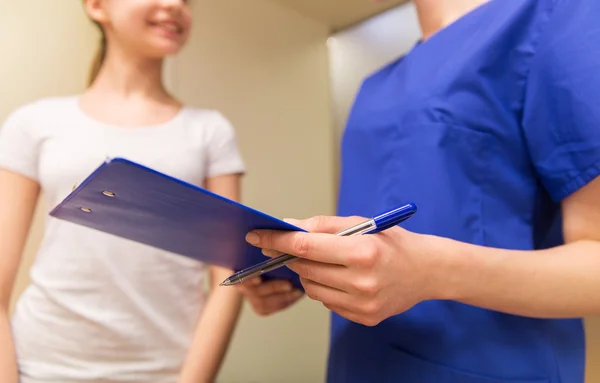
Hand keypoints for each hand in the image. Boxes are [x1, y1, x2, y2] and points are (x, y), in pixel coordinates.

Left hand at [245, 215, 448, 325]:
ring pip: (312, 288)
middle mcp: (362, 281)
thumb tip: (288, 227)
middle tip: (290, 246)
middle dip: (292, 255)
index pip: (305, 246)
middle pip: (305, 268)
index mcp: (362, 252)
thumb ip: (322, 225)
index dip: (277, 240)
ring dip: (308, 272)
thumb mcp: (362, 223)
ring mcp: (363, 304)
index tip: (257, 235)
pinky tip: (339, 278)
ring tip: (324, 262)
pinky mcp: (364, 318)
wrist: (427, 271)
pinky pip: (327, 303)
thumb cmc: (393, 242)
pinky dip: (325, 288)